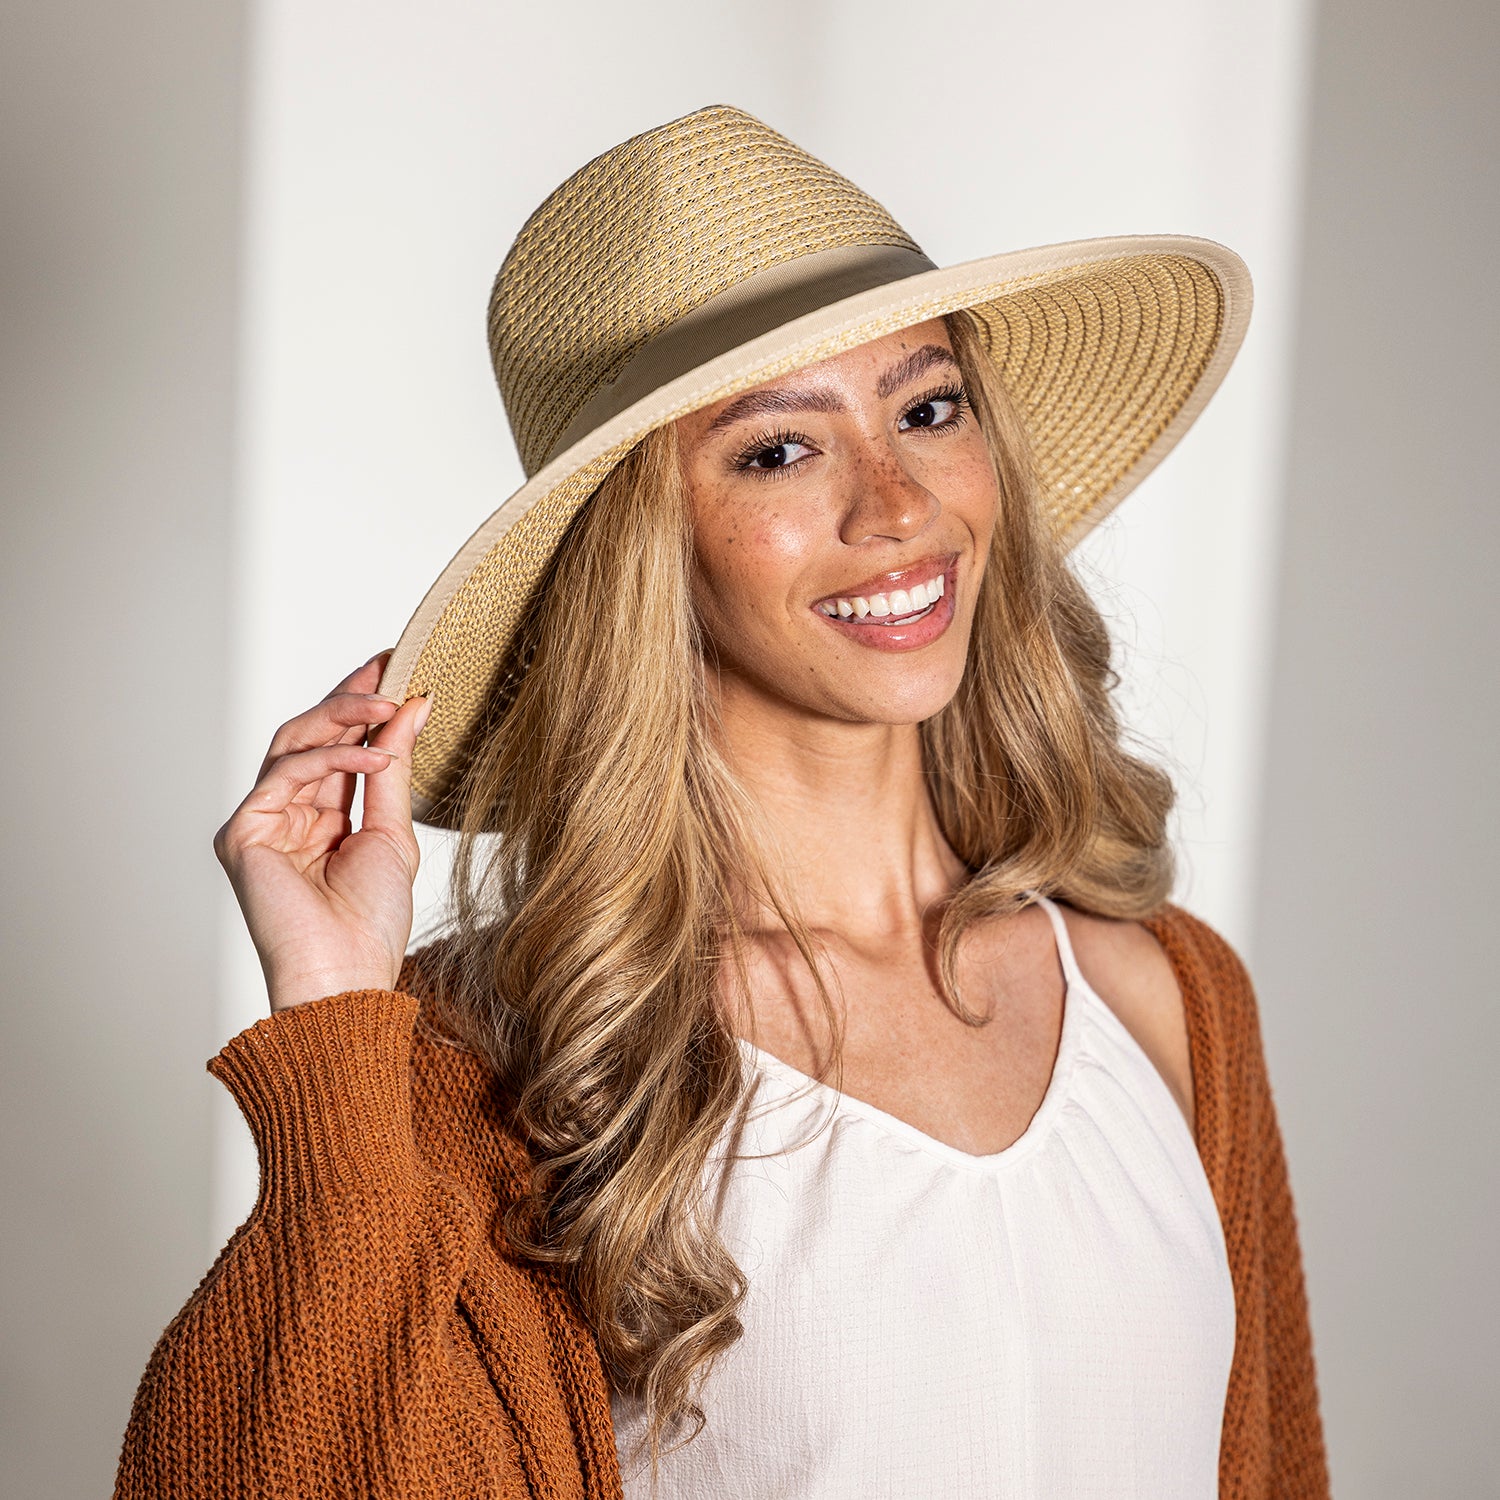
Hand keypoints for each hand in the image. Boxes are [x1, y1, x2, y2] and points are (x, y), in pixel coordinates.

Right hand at [214, 651, 432, 1012]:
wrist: (347, 976)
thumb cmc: (370, 921)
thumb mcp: (392, 832)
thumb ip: (394, 770)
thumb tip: (413, 707)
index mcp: (321, 816)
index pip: (336, 746)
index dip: (360, 705)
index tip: (394, 665)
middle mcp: (286, 814)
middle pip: (308, 736)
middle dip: (348, 697)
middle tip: (388, 666)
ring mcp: (260, 822)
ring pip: (291, 744)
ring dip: (343, 717)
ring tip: (390, 704)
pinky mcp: (243, 833)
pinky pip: (285, 774)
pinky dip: (333, 757)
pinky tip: (376, 754)